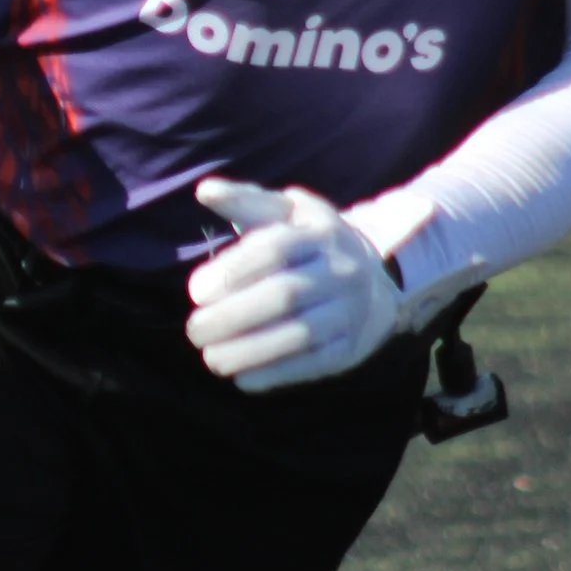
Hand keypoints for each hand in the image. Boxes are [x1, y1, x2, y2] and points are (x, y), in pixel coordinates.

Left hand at [185, 177, 407, 391]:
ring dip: (249, 351)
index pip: (275, 248)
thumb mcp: (286, 212)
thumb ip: (245, 202)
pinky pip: (314, 363)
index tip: (196, 292)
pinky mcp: (352, 346)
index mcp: (319, 231)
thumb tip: (205, 190)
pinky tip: (243, 380)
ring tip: (210, 358)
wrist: (376, 275)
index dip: (233, 270)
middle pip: (285, 295)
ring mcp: (350, 310)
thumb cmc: (310, 241)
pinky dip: (276, 373)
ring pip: (300, 334)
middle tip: (194, 330)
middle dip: (233, 316)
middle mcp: (341, 269)